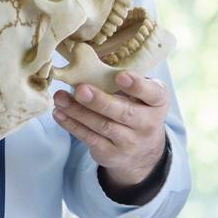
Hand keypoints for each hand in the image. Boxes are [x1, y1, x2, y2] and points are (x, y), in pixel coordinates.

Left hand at [52, 72, 169, 189]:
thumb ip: (123, 81)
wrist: (143, 150)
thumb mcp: (141, 94)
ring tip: (60, 98)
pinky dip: (72, 125)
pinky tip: (60, 113)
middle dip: (100, 101)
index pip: (153, 94)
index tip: (120, 76)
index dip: (137, 85)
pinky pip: (89, 138)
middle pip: (124, 113)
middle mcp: (148, 124)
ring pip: (102, 126)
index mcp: (158, 102)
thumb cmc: (137, 108)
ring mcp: (130, 142)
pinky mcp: (111, 154)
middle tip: (81, 89)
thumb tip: (87, 63)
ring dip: (78, 111)